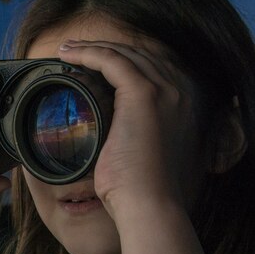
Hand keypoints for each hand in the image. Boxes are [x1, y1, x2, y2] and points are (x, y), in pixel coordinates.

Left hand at [56, 39, 207, 223]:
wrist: (150, 206)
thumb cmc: (145, 192)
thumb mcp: (148, 155)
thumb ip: (141, 136)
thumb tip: (116, 136)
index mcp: (187, 104)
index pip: (152, 67)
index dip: (122, 61)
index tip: (93, 64)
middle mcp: (182, 90)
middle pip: (140, 55)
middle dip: (106, 50)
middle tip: (75, 52)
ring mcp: (166, 90)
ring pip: (124, 53)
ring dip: (93, 47)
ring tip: (67, 50)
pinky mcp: (144, 94)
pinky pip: (111, 60)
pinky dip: (88, 53)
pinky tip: (69, 55)